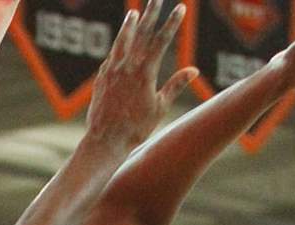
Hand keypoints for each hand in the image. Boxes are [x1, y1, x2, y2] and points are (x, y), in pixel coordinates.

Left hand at [86, 0, 196, 152]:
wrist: (106, 140)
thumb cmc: (136, 129)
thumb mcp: (160, 108)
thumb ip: (175, 85)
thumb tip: (193, 70)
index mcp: (145, 73)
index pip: (161, 41)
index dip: (172, 23)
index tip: (180, 7)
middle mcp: (127, 67)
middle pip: (141, 34)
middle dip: (151, 14)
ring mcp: (112, 71)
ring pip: (121, 41)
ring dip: (128, 25)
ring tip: (133, 12)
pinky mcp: (101, 78)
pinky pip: (111, 58)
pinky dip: (117, 49)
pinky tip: (119, 45)